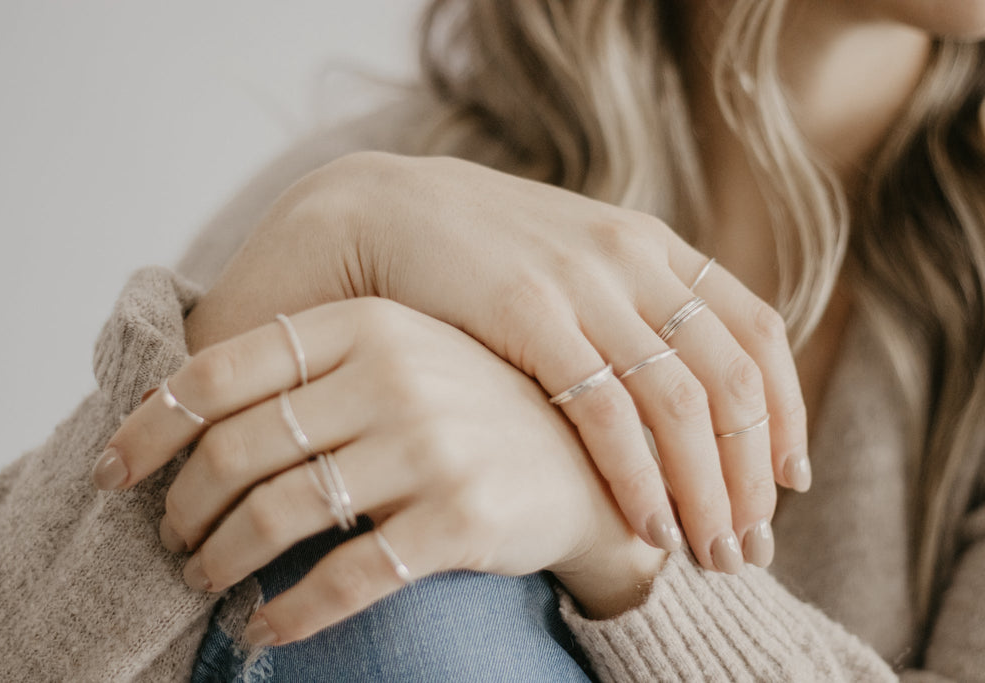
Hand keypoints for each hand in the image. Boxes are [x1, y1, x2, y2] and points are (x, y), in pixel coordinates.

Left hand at [97, 298, 664, 643]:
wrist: (586, 463)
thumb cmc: (472, 410)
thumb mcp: (402, 359)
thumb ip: (311, 370)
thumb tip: (180, 405)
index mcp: (368, 326)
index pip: (222, 371)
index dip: (151, 426)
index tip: (113, 471)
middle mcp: (396, 376)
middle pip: (238, 449)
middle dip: (183, 508)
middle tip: (172, 540)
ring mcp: (432, 448)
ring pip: (277, 516)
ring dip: (220, 561)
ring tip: (206, 580)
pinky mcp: (462, 519)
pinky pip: (343, 580)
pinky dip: (286, 612)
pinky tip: (262, 627)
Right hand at [185, 152, 805, 569]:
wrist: (378, 212)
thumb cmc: (475, 257)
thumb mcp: (570, 265)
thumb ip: (625, 310)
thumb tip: (677, 394)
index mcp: (651, 246)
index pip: (757, 334)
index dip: (786, 413)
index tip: (789, 483)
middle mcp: (632, 258)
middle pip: (733, 379)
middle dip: (752, 474)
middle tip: (751, 546)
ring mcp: (582, 282)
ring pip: (682, 402)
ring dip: (708, 489)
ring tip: (712, 555)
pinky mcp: (528, 312)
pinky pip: (606, 411)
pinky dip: (639, 476)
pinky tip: (649, 527)